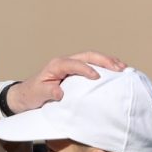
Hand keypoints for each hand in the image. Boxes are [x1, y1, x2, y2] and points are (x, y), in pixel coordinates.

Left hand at [4, 52, 126, 111]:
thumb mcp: (37, 94)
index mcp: (57, 65)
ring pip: (93, 58)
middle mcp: (66, 62)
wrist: (27, 95)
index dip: (86, 69)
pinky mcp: (76, 71)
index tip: (97, 77)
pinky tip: (116, 72)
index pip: (75, 63)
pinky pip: (93, 65)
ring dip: (108, 62)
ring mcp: (72, 65)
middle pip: (88, 56)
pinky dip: (105, 67)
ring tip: (123, 68)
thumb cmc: (32, 94)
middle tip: (119, 68)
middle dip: (104, 60)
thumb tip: (60, 92)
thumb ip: (47, 92)